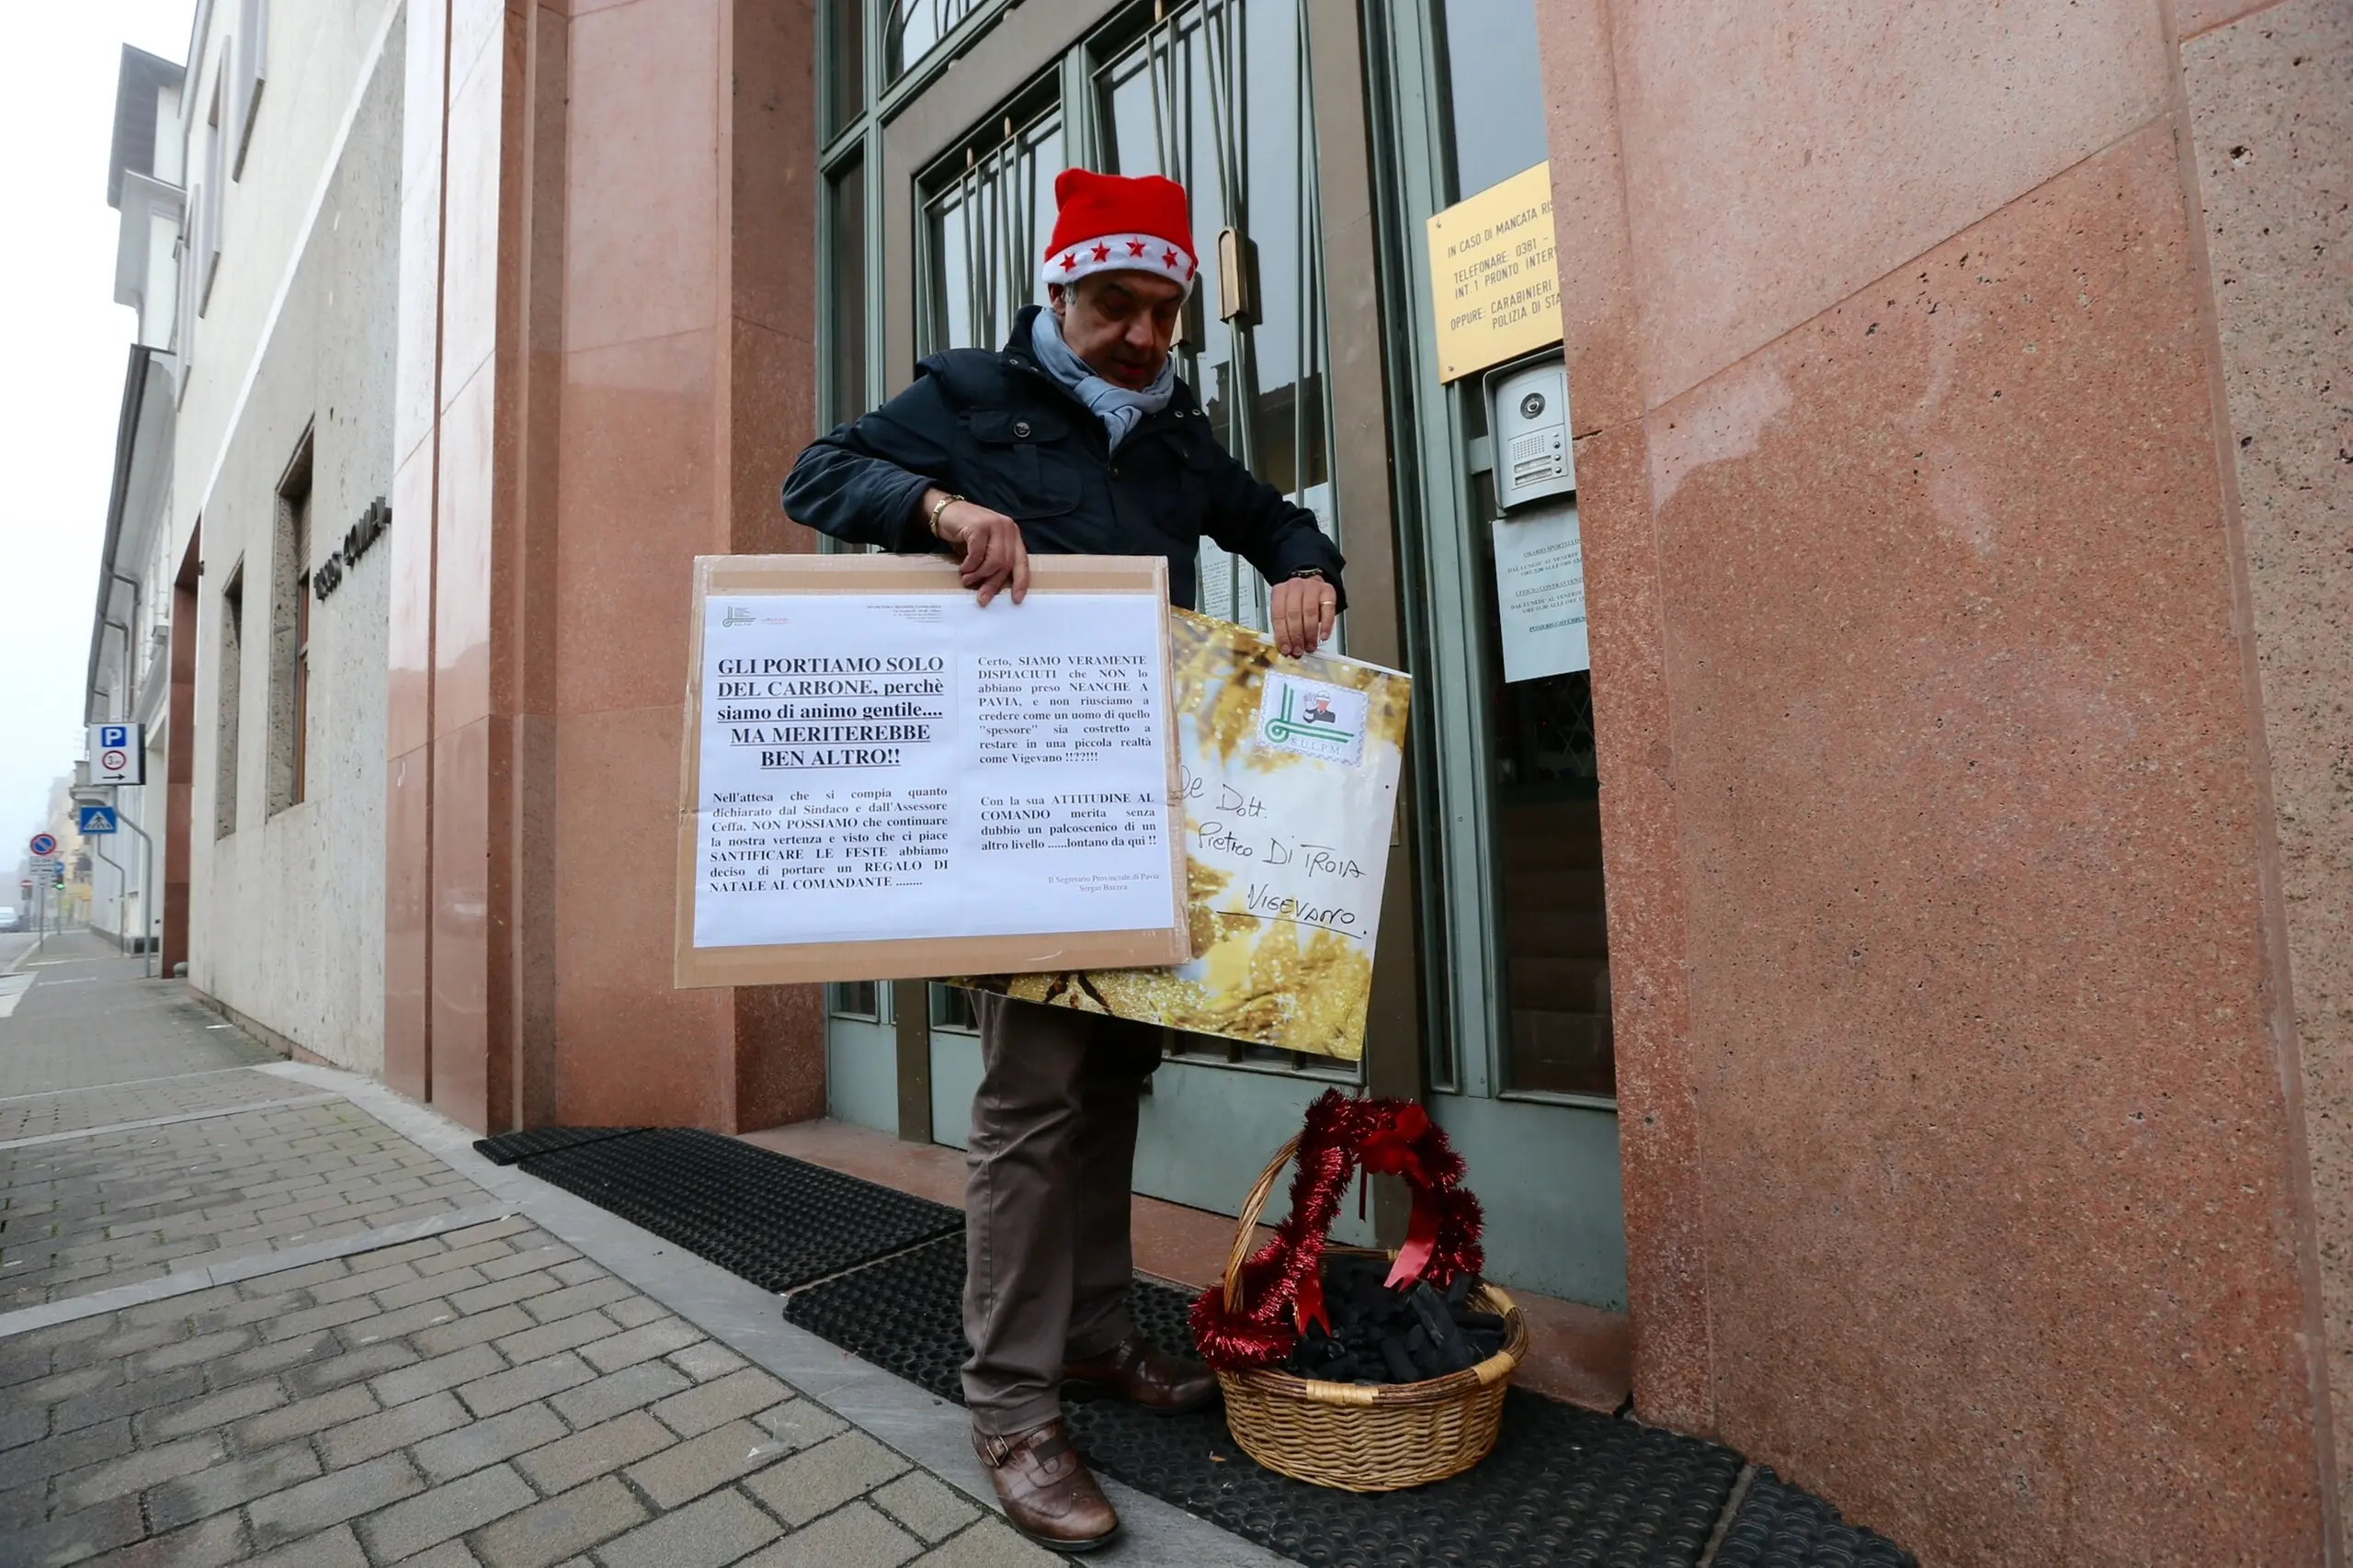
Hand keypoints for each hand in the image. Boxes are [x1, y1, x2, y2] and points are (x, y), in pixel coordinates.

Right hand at [924, 490, 1028, 605]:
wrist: (946, 511)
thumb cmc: (965, 532)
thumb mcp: (985, 547)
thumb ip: (994, 561)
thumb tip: (993, 589)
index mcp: (1012, 534)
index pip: (1022, 561)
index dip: (1021, 582)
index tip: (1016, 599)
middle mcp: (1007, 528)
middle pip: (1006, 563)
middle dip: (993, 583)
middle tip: (982, 597)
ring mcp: (994, 525)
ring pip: (994, 561)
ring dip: (979, 575)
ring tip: (967, 579)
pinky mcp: (979, 526)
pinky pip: (977, 555)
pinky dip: (969, 566)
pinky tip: (963, 568)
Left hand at [1268, 575, 1337, 657]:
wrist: (1313, 584)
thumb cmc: (1297, 601)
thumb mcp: (1285, 609)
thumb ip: (1284, 626)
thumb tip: (1286, 647)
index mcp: (1280, 591)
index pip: (1278, 615)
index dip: (1282, 635)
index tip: (1286, 649)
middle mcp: (1295, 586)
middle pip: (1294, 614)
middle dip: (1296, 636)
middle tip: (1298, 650)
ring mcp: (1312, 587)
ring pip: (1309, 612)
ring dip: (1310, 633)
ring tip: (1310, 646)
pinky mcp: (1327, 591)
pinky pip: (1327, 610)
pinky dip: (1326, 626)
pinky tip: (1323, 636)